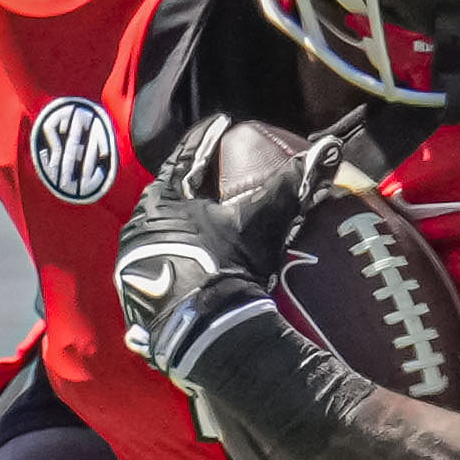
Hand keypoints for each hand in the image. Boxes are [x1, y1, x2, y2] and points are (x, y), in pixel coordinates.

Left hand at [109, 120, 271, 368]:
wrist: (205, 335)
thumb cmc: (228, 268)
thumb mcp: (260, 222)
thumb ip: (289, 184)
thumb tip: (327, 150)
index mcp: (160, 200)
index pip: (185, 156)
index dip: (206, 138)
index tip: (221, 124)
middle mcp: (137, 226)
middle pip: (169, 194)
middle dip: (192, 183)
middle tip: (216, 173)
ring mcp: (132, 264)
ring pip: (161, 230)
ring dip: (182, 223)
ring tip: (206, 220)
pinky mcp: (135, 298)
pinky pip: (158, 266)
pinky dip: (175, 258)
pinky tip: (192, 262)